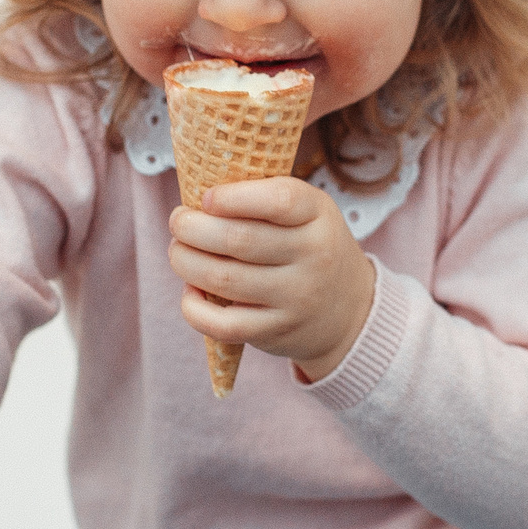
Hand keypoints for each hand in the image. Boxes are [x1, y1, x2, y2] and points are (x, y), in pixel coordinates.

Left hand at [167, 177, 375, 382]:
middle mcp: (313, 256)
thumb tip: (196, 197)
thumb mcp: (307, 213)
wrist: (349, 310)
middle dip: (192, 227)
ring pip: (223, 279)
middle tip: (178, 221)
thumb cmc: (309, 248)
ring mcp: (296, 297)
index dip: (232, 197)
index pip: (278, 200)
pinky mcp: (276, 331)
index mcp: (318, 215)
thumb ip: (263, 199)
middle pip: (239, 239)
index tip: (205, 198)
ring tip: (179, 251)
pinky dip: (194, 307)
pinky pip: (223, 324)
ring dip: (186, 262)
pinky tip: (191, 291)